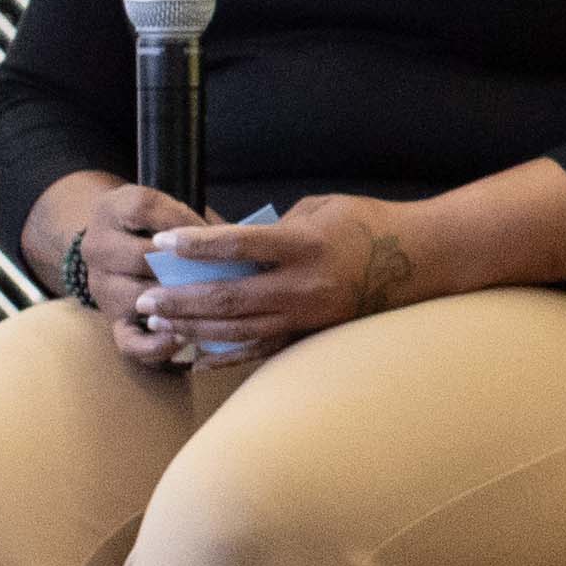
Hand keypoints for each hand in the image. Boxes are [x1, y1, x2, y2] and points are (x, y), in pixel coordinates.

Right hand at [35, 180, 215, 369]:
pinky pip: (128, 341)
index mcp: (112, 208)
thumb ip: (195, 222)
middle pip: (138, 256)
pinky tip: (183, 338)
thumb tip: (238, 246)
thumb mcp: (170, 209)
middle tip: (216, 272)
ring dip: (174, 303)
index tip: (213, 230)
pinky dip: (156, 345)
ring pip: (135, 298)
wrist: (120, 243)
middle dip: (181, 265)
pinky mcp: (110, 319)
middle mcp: (96, 246)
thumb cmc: (160, 224)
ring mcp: (101, 286)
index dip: (182, 220)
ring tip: (207, 305)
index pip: (143, 209)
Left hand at [132, 192, 429, 363]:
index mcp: (304, 245)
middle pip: (228, 298)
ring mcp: (307, 316)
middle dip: (181, 300)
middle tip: (145, 299)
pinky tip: (195, 359)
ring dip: (193, 328)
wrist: (421, 260)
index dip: (196, 246)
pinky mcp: (312, 335)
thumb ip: (274, 226)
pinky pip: (261, 351)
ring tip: (158, 323)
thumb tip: (234, 243)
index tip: (163, 244)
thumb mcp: (321, 207)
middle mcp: (303, 286)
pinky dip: (226, 357)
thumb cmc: (370, 223)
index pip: (238, 246)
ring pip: (238, 330)